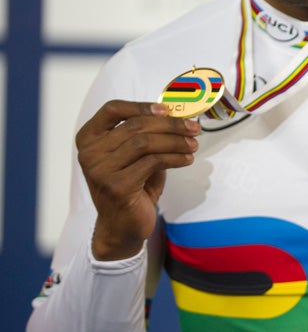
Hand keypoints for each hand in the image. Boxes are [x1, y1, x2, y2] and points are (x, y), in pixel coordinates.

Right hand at [76, 100, 200, 260]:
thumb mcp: (136, 155)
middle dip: (170, 125)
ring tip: (193, 145)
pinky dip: (175, 158)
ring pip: (145, 142)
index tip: (168, 110)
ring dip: (176, 141)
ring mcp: (100, 170)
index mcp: (89, 139)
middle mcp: (89, 153)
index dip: (142, 106)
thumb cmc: (131, 185)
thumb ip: (147, 134)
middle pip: (135, 125)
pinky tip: (187, 159)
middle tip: (194, 129)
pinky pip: (153, 162)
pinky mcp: (117, 186)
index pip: (112, 109)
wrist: (122, 225)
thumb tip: (177, 115)